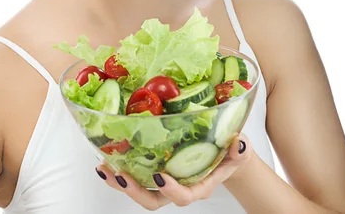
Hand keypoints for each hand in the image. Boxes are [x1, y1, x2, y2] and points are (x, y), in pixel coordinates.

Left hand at [95, 134, 250, 209]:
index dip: (171, 190)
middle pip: (154, 201)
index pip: (185, 195)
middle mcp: (178, 187)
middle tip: (120, 176)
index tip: (160, 177)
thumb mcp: (239, 151)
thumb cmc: (230, 153)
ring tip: (105, 168)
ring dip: (120, 182)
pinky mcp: (154, 170)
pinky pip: (135, 176)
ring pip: (140, 191)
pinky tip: (106, 160)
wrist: (224, 154)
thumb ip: (239, 150)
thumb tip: (238, 144)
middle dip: (135, 191)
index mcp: (199, 185)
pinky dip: (119, 170)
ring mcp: (165, 181)